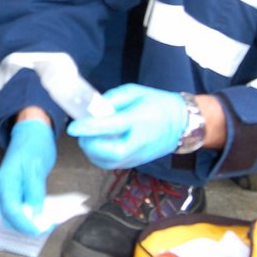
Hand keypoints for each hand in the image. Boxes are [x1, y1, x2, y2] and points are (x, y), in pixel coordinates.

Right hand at [0, 119, 56, 234]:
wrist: (31, 130)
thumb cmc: (34, 145)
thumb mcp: (37, 168)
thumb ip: (35, 192)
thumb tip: (35, 215)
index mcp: (6, 181)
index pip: (11, 210)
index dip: (23, 224)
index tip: (38, 231)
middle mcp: (4, 187)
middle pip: (10, 215)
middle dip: (26, 226)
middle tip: (46, 228)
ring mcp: (9, 188)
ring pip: (14, 213)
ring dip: (28, 221)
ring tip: (46, 223)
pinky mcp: (16, 189)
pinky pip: (20, 206)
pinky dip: (30, 214)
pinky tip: (42, 214)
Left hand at [67, 83, 188, 168]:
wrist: (182, 124)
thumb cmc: (159, 104)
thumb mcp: (136, 92)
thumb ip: (113, 99)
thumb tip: (94, 108)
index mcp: (137, 121)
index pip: (107, 127)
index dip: (87, 127)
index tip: (73, 127)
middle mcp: (135, 144)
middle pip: (102, 152)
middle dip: (88, 141)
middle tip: (84, 127)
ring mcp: (134, 157)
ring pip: (103, 161)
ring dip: (91, 149)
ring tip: (92, 134)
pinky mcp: (133, 163)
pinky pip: (108, 163)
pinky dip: (99, 155)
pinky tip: (101, 142)